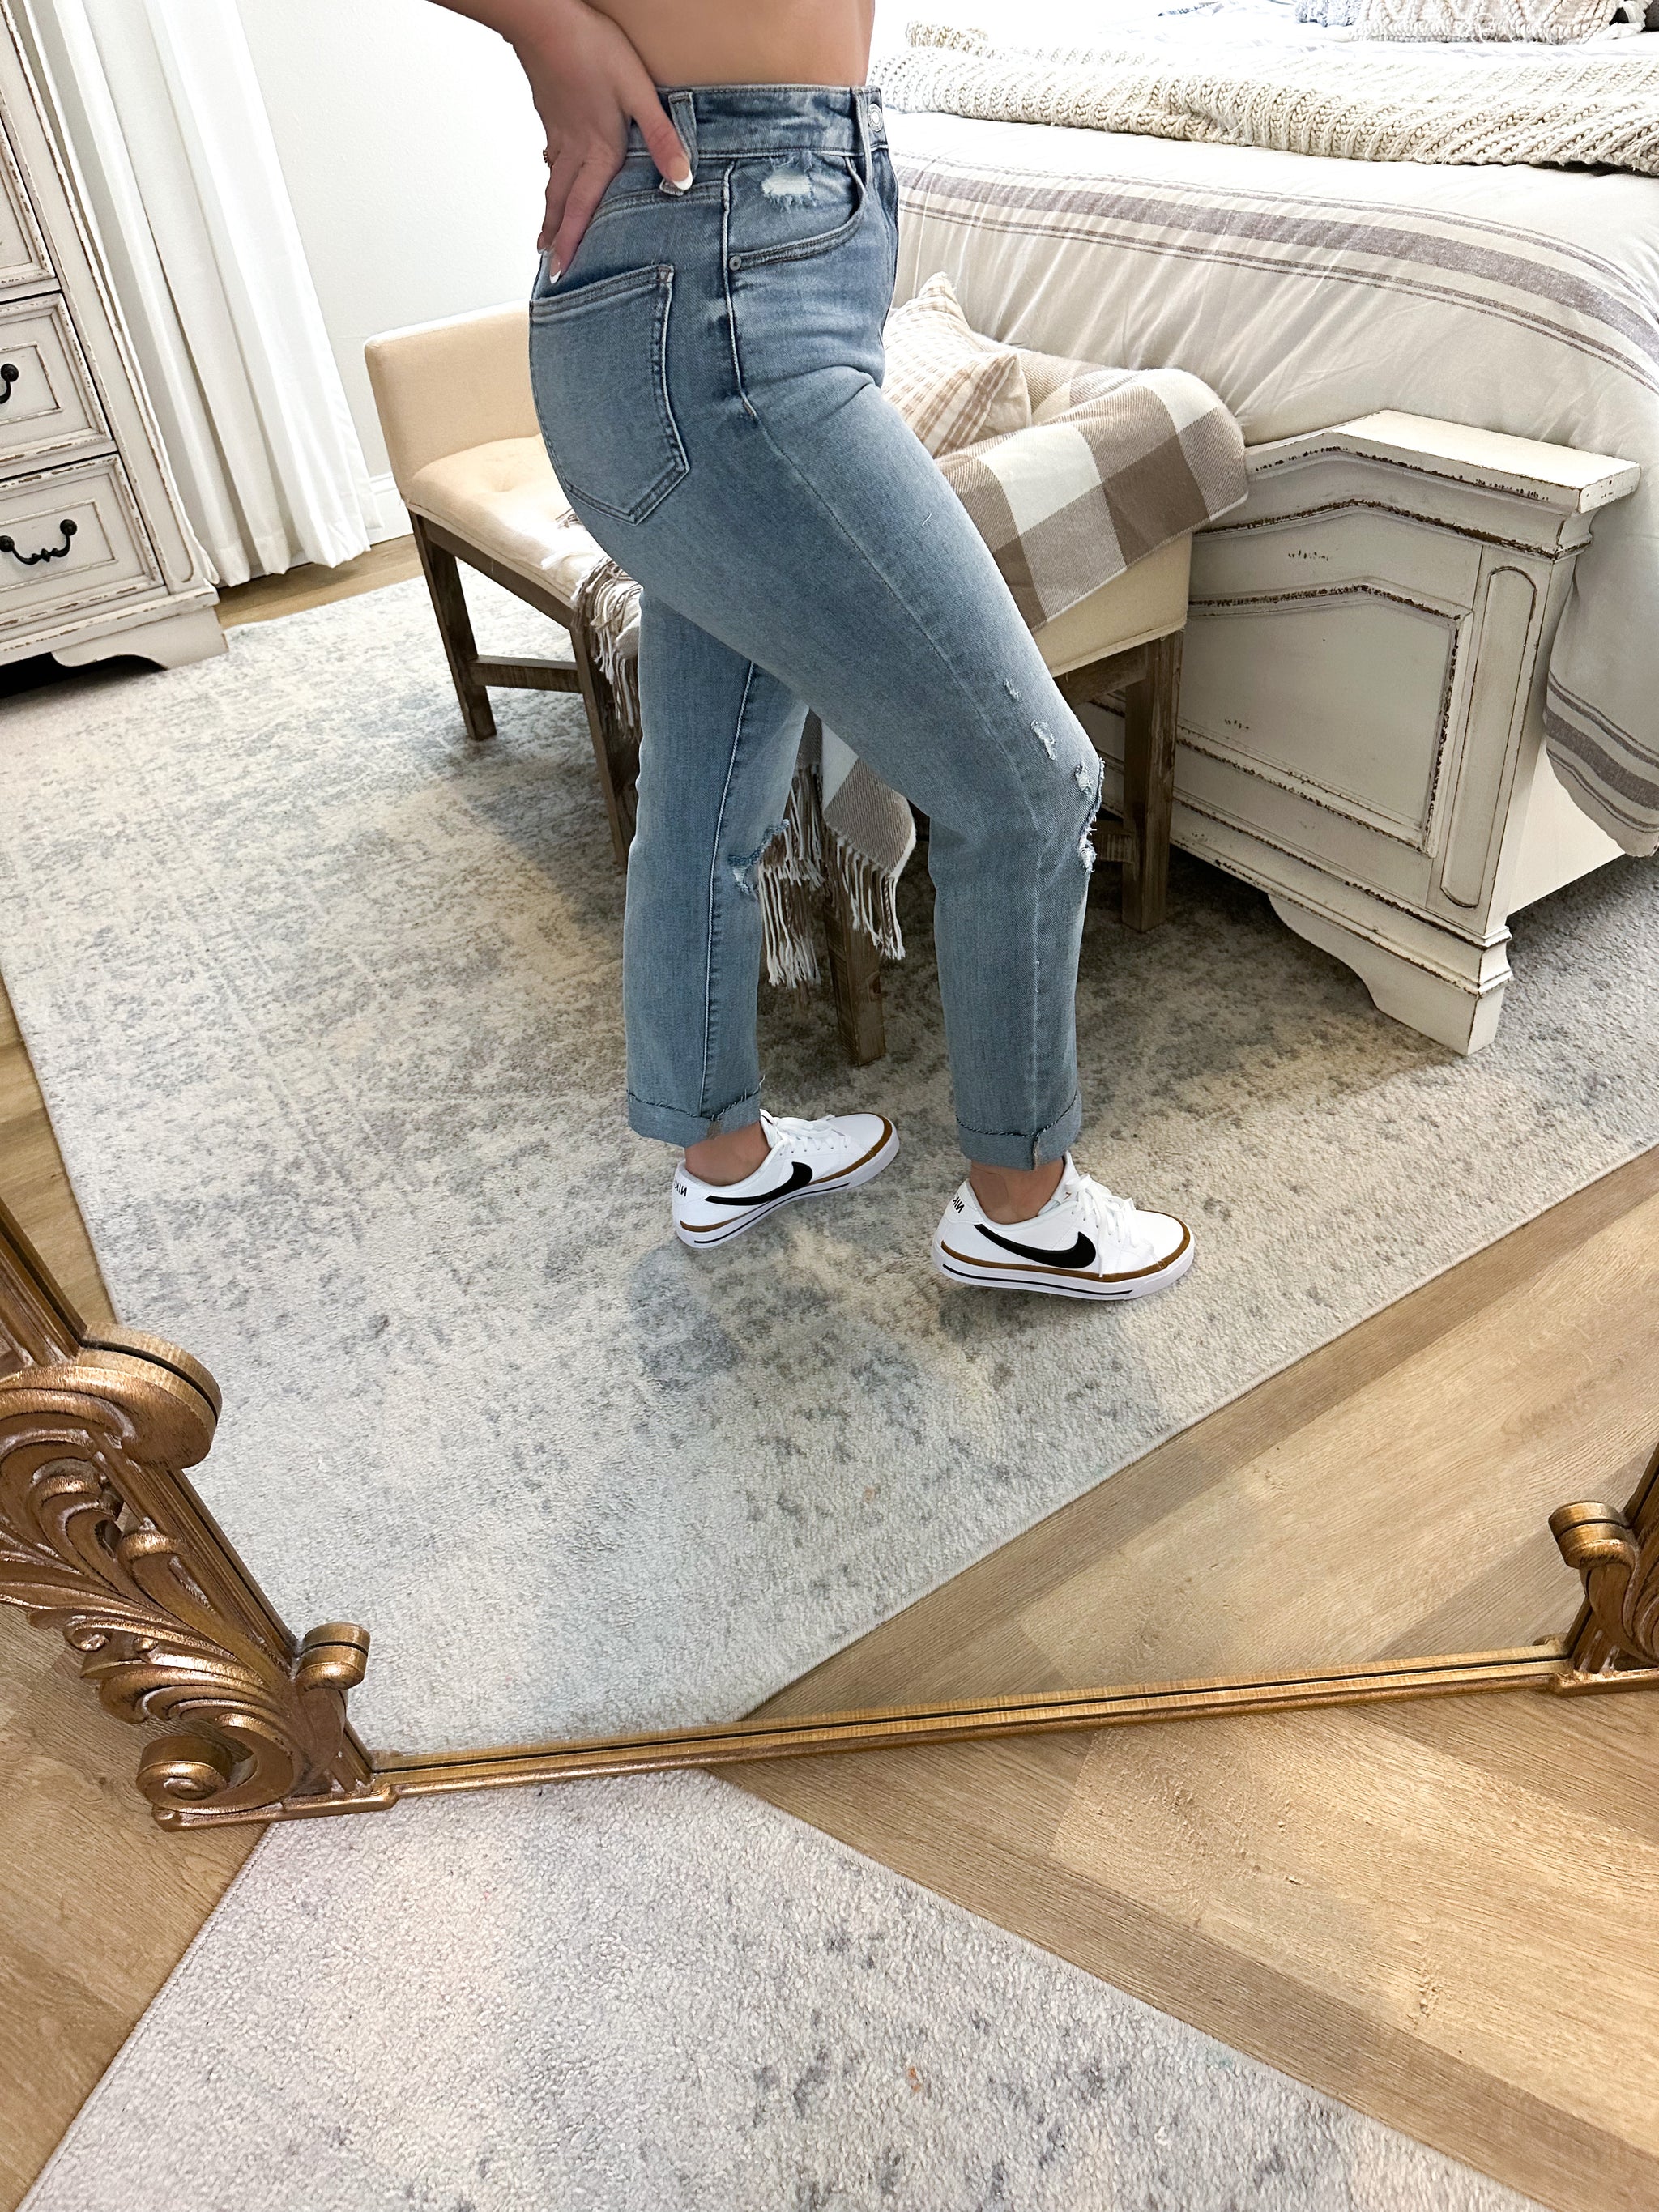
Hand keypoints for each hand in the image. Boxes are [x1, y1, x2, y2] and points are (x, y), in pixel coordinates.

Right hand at [516, 0, 690, 271]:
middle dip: (557, 236)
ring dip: (550, 211)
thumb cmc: (594, 51)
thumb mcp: (639, 93)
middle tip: (550, 265)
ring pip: (553, 181)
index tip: (563, 271)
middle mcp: (574, 149)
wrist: (545, 19)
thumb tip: (682, 181)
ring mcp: (558, 131)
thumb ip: (662, 138)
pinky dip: (549, 174)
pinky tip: (549, 171)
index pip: (584, 209)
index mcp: (599, 151)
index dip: (574, 242)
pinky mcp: (550, 112)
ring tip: (545, 233)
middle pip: (563, 202)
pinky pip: (550, 155)